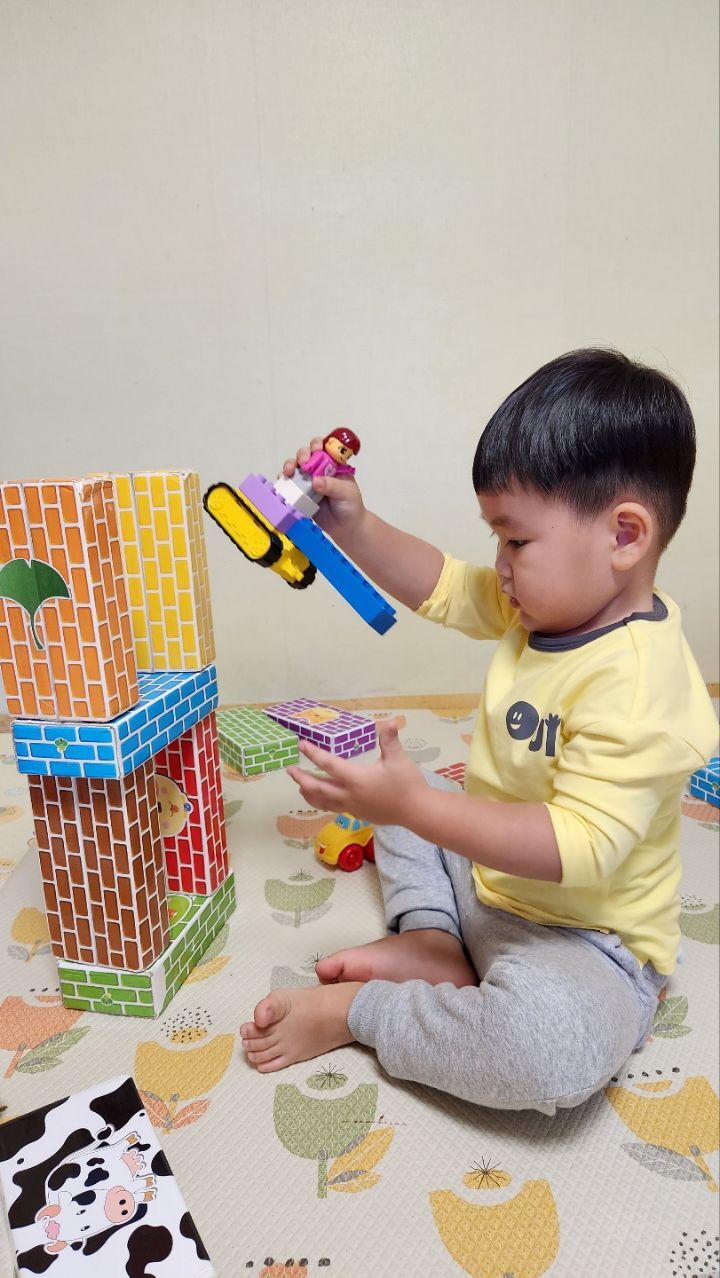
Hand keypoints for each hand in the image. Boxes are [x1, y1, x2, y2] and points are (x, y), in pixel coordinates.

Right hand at [280, 437, 364, 538]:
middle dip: (303, 454)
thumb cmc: (350, 506)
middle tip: (303, 462)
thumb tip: (315, 481)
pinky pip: (289, 483)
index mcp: (334, 464)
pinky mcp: (300, 493)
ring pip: (296, 466)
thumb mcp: (346, 493)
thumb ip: (332, 486)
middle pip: (307, 453)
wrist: (345, 527)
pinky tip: (283, 481)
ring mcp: (308, 480)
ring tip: (288, 471)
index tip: (316, 450)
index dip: (318, 444)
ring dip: (290, 465)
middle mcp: (319, 468)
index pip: (325, 447)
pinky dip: (284, 480)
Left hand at [286, 719, 426, 825]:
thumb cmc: (407, 784)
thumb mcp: (398, 759)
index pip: (328, 764)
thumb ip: (389, 740)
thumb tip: (390, 721)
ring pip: (323, 802)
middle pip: (317, 787)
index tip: (301, 745)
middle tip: (290, 770)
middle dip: (301, 778)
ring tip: (300, 787)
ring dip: (309, 793)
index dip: (313, 753)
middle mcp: (349, 794)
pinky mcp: (358, 814)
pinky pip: (333, 808)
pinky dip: (323, 802)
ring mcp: (352, 807)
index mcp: (356, 778)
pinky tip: (323, 798)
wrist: (417, 811)